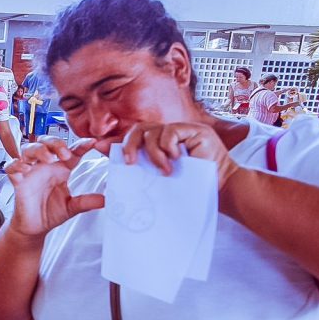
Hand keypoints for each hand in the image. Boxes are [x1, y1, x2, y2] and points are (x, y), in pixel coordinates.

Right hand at [4, 137, 103, 236]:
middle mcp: (45, 166)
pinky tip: (25, 168)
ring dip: (38, 150)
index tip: (93, 143)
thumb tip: (105, 200)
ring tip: (47, 158)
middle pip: (47, 142)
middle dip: (55, 143)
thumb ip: (86, 202)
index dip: (81, 145)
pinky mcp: (17, 180)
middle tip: (65, 153)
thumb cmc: (51, 213)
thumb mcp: (72, 208)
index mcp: (60, 169)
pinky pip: (12, 166)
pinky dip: (16, 164)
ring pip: (28, 148)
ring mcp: (30, 171)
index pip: (71, 151)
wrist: (34, 228)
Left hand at [121, 121, 237, 186]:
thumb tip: (112, 177)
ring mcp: (182, 130)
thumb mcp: (159, 180)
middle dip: (129, 145)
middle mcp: (169, 135)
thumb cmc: (191, 188)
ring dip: (154, 152)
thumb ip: (140, 171)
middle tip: (130, 162)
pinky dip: (168, 146)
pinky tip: (176, 160)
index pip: (133, 137)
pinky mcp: (195, 130)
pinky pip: (170, 131)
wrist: (221, 190)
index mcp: (159, 145)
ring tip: (164, 170)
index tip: (97, 146)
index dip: (116, 141)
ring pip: (153, 130)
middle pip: (139, 129)